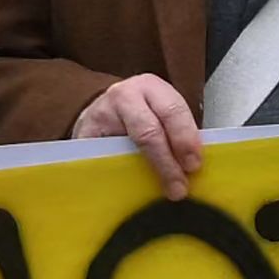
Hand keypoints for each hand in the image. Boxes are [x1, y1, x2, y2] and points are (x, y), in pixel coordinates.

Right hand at [74, 72, 206, 197]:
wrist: (100, 113)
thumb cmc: (139, 116)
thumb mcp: (159, 114)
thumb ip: (177, 135)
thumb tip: (196, 169)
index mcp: (152, 88)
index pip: (172, 111)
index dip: (184, 139)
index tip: (194, 166)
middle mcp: (125, 95)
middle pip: (148, 131)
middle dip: (167, 162)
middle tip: (178, 187)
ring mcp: (101, 113)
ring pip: (124, 146)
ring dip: (144, 172)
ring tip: (158, 191)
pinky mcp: (83, 134)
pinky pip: (103, 158)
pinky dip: (118, 176)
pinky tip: (131, 190)